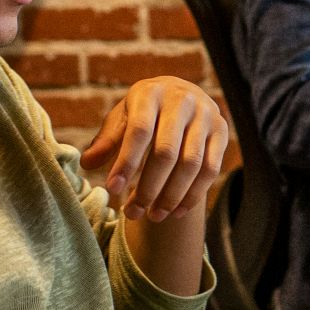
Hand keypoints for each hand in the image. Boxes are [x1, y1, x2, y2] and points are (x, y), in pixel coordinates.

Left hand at [80, 77, 229, 222]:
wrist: (181, 94)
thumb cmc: (144, 111)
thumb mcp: (122, 118)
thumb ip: (107, 140)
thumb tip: (87, 164)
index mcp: (151, 92)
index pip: (139, 131)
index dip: (126, 162)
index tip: (113, 190)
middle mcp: (182, 100)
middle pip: (167, 152)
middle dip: (148, 187)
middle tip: (132, 213)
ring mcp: (206, 115)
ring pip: (191, 164)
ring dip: (171, 196)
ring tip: (153, 217)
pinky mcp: (222, 131)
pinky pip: (211, 169)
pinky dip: (193, 195)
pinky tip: (176, 212)